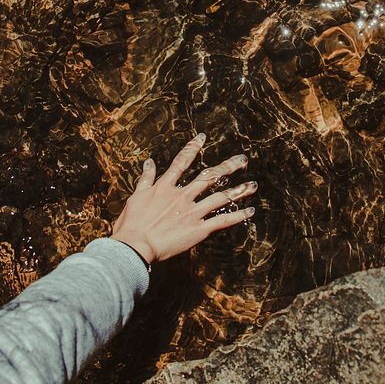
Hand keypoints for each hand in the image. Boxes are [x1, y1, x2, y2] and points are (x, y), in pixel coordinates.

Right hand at [110, 134, 255, 264]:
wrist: (135, 246)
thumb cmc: (131, 224)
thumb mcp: (136, 196)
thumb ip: (146, 178)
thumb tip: (148, 162)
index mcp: (165, 187)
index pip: (182, 162)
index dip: (192, 148)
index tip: (202, 138)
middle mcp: (182, 195)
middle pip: (209, 177)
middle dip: (228, 167)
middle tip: (242, 160)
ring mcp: (192, 212)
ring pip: (220, 197)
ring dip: (238, 190)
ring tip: (253, 185)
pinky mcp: (198, 229)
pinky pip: (222, 220)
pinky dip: (237, 216)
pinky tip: (250, 211)